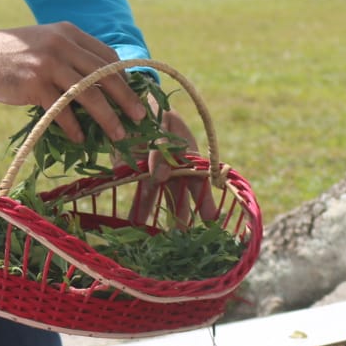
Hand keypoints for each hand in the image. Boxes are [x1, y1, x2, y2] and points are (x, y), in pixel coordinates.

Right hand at [0, 24, 145, 141]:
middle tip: (139, 118)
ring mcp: (48, 63)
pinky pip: (62, 109)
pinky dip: (74, 127)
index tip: (134, 97)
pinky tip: (80, 138)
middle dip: (126, 99)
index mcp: (70, 33)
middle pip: (105, 74)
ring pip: (88, 94)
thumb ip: (72, 55)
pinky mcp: (33, 83)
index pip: (108, 56)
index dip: (124, 78)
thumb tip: (103, 84)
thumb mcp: (47, 43)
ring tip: (118, 135)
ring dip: (107, 118)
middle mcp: (62, 44)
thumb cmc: (16, 54)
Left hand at [128, 105, 219, 228]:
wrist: (136, 103)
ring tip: (154, 240)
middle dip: (181, 219)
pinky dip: (138, 207)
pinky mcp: (136, 171)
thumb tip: (160, 176)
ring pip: (158, 198)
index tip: (211, 221)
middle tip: (181, 242)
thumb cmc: (160, 112)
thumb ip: (163, 147)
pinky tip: (134, 223)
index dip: (207, 202)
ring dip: (158, 216)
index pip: (201, 183)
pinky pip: (139, 191)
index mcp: (188, 157)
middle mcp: (175, 169)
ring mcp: (155, 172)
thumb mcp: (165, 124)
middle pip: (180, 197)